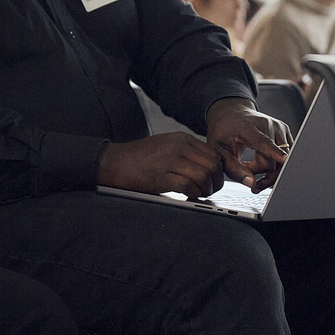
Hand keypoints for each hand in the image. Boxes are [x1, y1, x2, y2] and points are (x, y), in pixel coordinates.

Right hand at [98, 131, 223, 197]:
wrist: (116, 162)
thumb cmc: (140, 157)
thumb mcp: (166, 145)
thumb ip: (187, 151)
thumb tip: (208, 166)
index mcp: (182, 138)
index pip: (213, 154)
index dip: (218, 171)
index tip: (214, 180)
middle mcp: (178, 147)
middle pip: (212, 166)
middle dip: (215, 182)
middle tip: (209, 191)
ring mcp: (170, 161)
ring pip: (203, 176)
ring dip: (205, 190)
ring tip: (198, 194)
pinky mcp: (162, 177)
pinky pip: (188, 186)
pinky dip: (193, 194)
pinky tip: (187, 196)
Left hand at [205, 98, 289, 192]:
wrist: (230, 113)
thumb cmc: (223, 131)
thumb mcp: (218, 151)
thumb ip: (234, 169)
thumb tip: (252, 183)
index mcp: (248, 128)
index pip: (264, 143)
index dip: (275, 153)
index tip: (285, 160)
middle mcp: (267, 125)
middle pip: (275, 160)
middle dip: (261, 174)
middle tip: (247, 175)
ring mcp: (278, 127)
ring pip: (284, 160)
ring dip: (270, 171)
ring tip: (252, 169)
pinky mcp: (285, 131)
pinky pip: (286, 155)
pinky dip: (275, 164)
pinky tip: (260, 162)